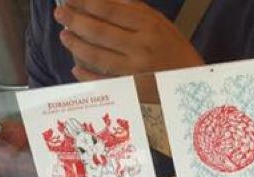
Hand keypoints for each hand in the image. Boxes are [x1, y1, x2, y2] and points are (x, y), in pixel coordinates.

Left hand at [53, 0, 203, 100]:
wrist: (194, 86)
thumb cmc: (175, 52)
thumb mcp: (161, 24)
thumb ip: (134, 11)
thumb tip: (102, 0)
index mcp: (148, 25)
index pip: (108, 9)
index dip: (84, 2)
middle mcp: (141, 47)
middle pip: (98, 31)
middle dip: (74, 20)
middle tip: (60, 14)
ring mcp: (135, 70)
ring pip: (96, 56)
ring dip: (76, 45)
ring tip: (65, 36)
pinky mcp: (132, 91)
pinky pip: (102, 81)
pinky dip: (86, 75)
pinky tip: (76, 68)